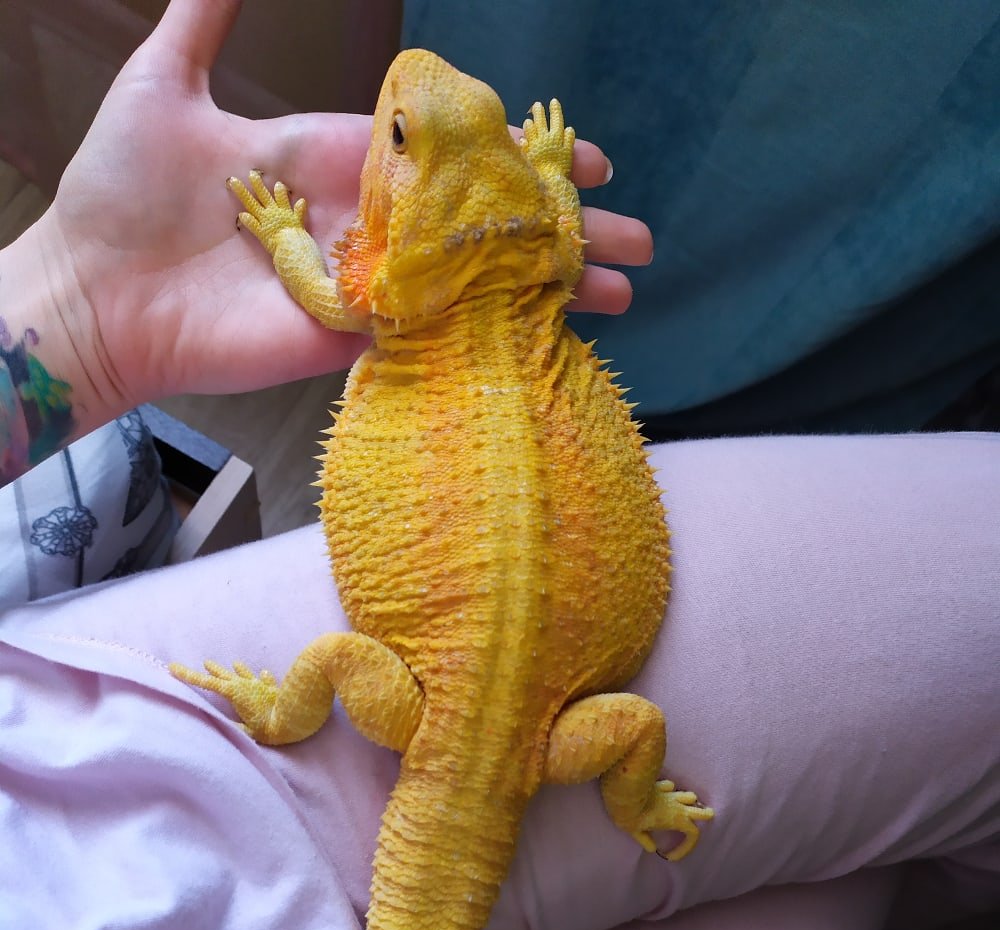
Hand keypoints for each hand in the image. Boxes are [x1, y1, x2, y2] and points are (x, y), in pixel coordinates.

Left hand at [35, 0, 651, 415]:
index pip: (456, 153)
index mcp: (342, 157)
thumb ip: (210, 16)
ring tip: (620, 295)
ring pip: (476, 286)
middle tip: (636, 240)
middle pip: (485, 226)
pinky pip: (434, 338)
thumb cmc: (121, 191)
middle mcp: (369, 224)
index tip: (590, 156)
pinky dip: (493, 336)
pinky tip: (553, 339)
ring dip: (548, 291)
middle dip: (561, 233)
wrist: (93, 293)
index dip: (524, 155)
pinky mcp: (350, 343)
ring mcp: (366, 288)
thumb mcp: (165, 81)